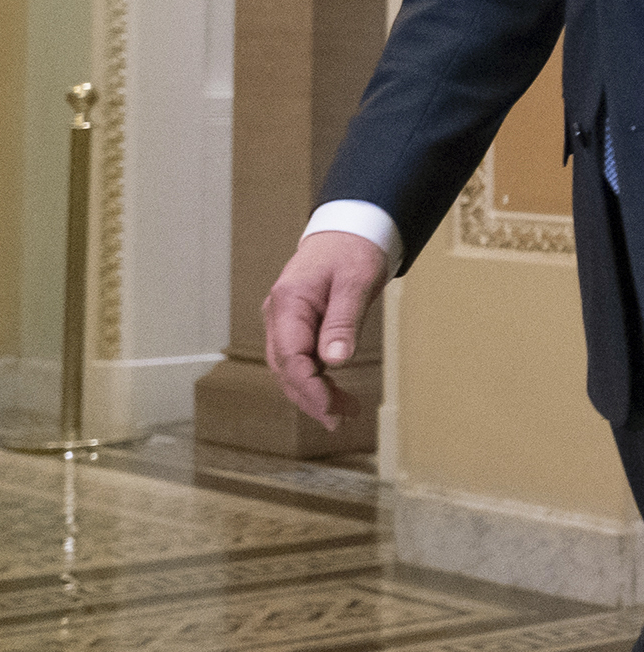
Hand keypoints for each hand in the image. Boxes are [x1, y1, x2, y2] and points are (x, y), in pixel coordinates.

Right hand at [261, 229, 388, 428]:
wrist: (349, 231)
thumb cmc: (353, 250)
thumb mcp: (356, 281)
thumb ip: (344, 321)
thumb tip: (336, 361)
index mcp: (288, 302)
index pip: (290, 356)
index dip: (308, 387)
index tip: (330, 409)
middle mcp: (279, 316)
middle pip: (285, 368)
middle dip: (310, 398)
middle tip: (340, 420)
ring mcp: (285, 322)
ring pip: (290, 368)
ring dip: (312, 394)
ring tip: (343, 414)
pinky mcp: (297, 327)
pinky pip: (300, 360)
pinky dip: (314, 381)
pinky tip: (334, 395)